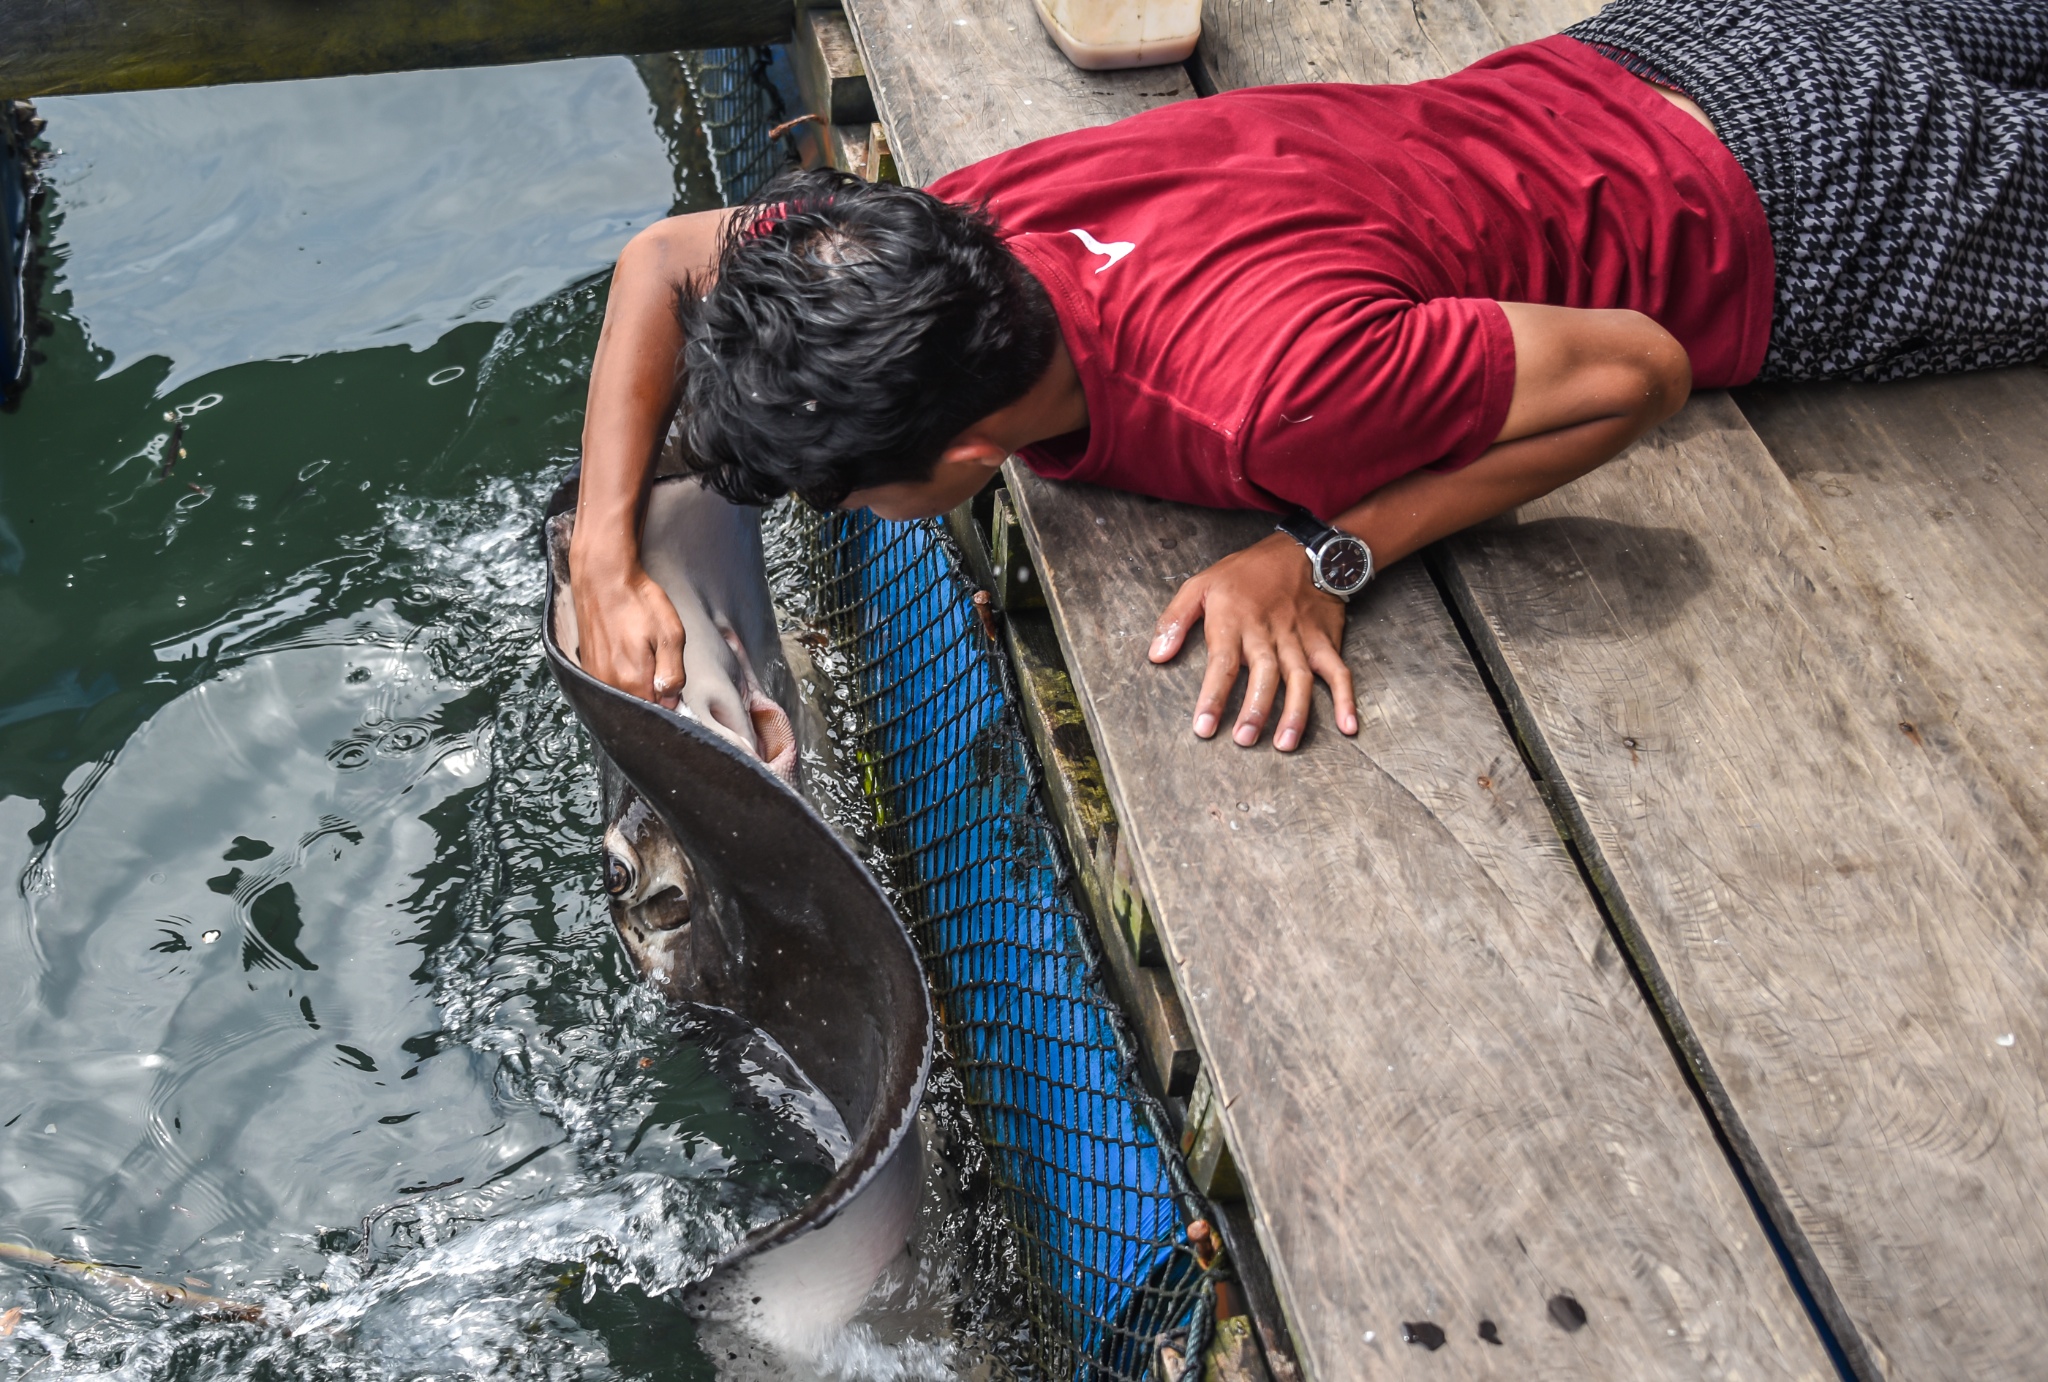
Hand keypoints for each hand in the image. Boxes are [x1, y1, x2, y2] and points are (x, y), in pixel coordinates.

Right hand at [571, 559, 685, 709]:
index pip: (656, 713)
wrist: (603, 579)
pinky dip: (622, 680)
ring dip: (637, 687)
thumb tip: (672, 701)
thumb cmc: (638, 602)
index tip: (674, 687)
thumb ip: (673, 674)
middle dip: (653, 697)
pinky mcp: (587, 667)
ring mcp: (595, 677)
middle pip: (638, 707)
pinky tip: (628, 658)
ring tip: (643, 657)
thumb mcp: (670, 635)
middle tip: (660, 667)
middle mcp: (609, 685)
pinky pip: (610, 686)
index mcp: (632, 681)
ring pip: (624, 697)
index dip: (670, 704)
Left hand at [1148, 532, 1358, 751]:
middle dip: (1256, 709)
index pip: (1222, 664)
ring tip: (1285, 743)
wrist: (1302, 551)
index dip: (1213, 697)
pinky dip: (1346, 698)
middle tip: (1244, 739)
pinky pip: (1338, 671)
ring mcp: (1299, 639)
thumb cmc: (1246, 572)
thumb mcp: (1200, 584)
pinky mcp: (1324, 641)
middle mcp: (1268, 633)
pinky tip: (1347, 725)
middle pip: (1264, 674)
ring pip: (1299, 678)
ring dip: (1295, 712)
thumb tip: (1157, 655)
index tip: (1204, 727)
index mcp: (1234, 621)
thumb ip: (1175, 620)